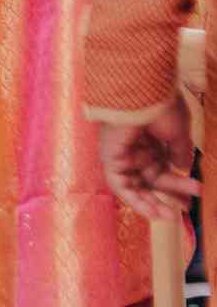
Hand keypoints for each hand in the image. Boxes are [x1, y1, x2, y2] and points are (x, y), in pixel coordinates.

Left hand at [97, 100, 199, 220]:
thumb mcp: (178, 130)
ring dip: (151, 203)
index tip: (196, 192)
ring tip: (170, 216)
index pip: (165, 166)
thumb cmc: (161, 104)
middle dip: (169, 193)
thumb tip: (182, 167)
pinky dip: (135, 200)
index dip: (179, 182)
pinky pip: (121, 185)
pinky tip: (154, 211)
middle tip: (186, 207)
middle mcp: (137, 147)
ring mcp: (123, 152)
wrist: (142, 90)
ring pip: (135, 185)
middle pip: (152, 178)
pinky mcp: (111, 157)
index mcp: (153, 138)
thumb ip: (179, 151)